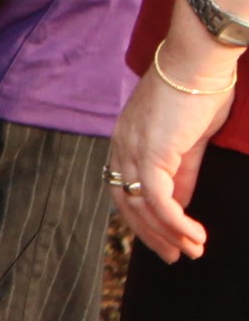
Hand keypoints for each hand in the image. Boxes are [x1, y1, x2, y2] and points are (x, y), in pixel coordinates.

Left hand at [114, 34, 232, 260]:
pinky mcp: (150, 154)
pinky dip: (174, 222)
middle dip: (151, 235)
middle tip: (175, 257)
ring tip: (192, 251)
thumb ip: (181, 172)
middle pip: (126, 205)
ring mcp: (132, 151)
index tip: (163, 240)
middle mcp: (121, 148)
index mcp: (125, 143)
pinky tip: (193, 235)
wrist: (198, 63)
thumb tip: (181, 202)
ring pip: (141, 207)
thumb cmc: (197, 93)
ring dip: (167, 234)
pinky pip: (157, 200)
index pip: (122, 190)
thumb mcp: (189, 140)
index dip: (141, 219)